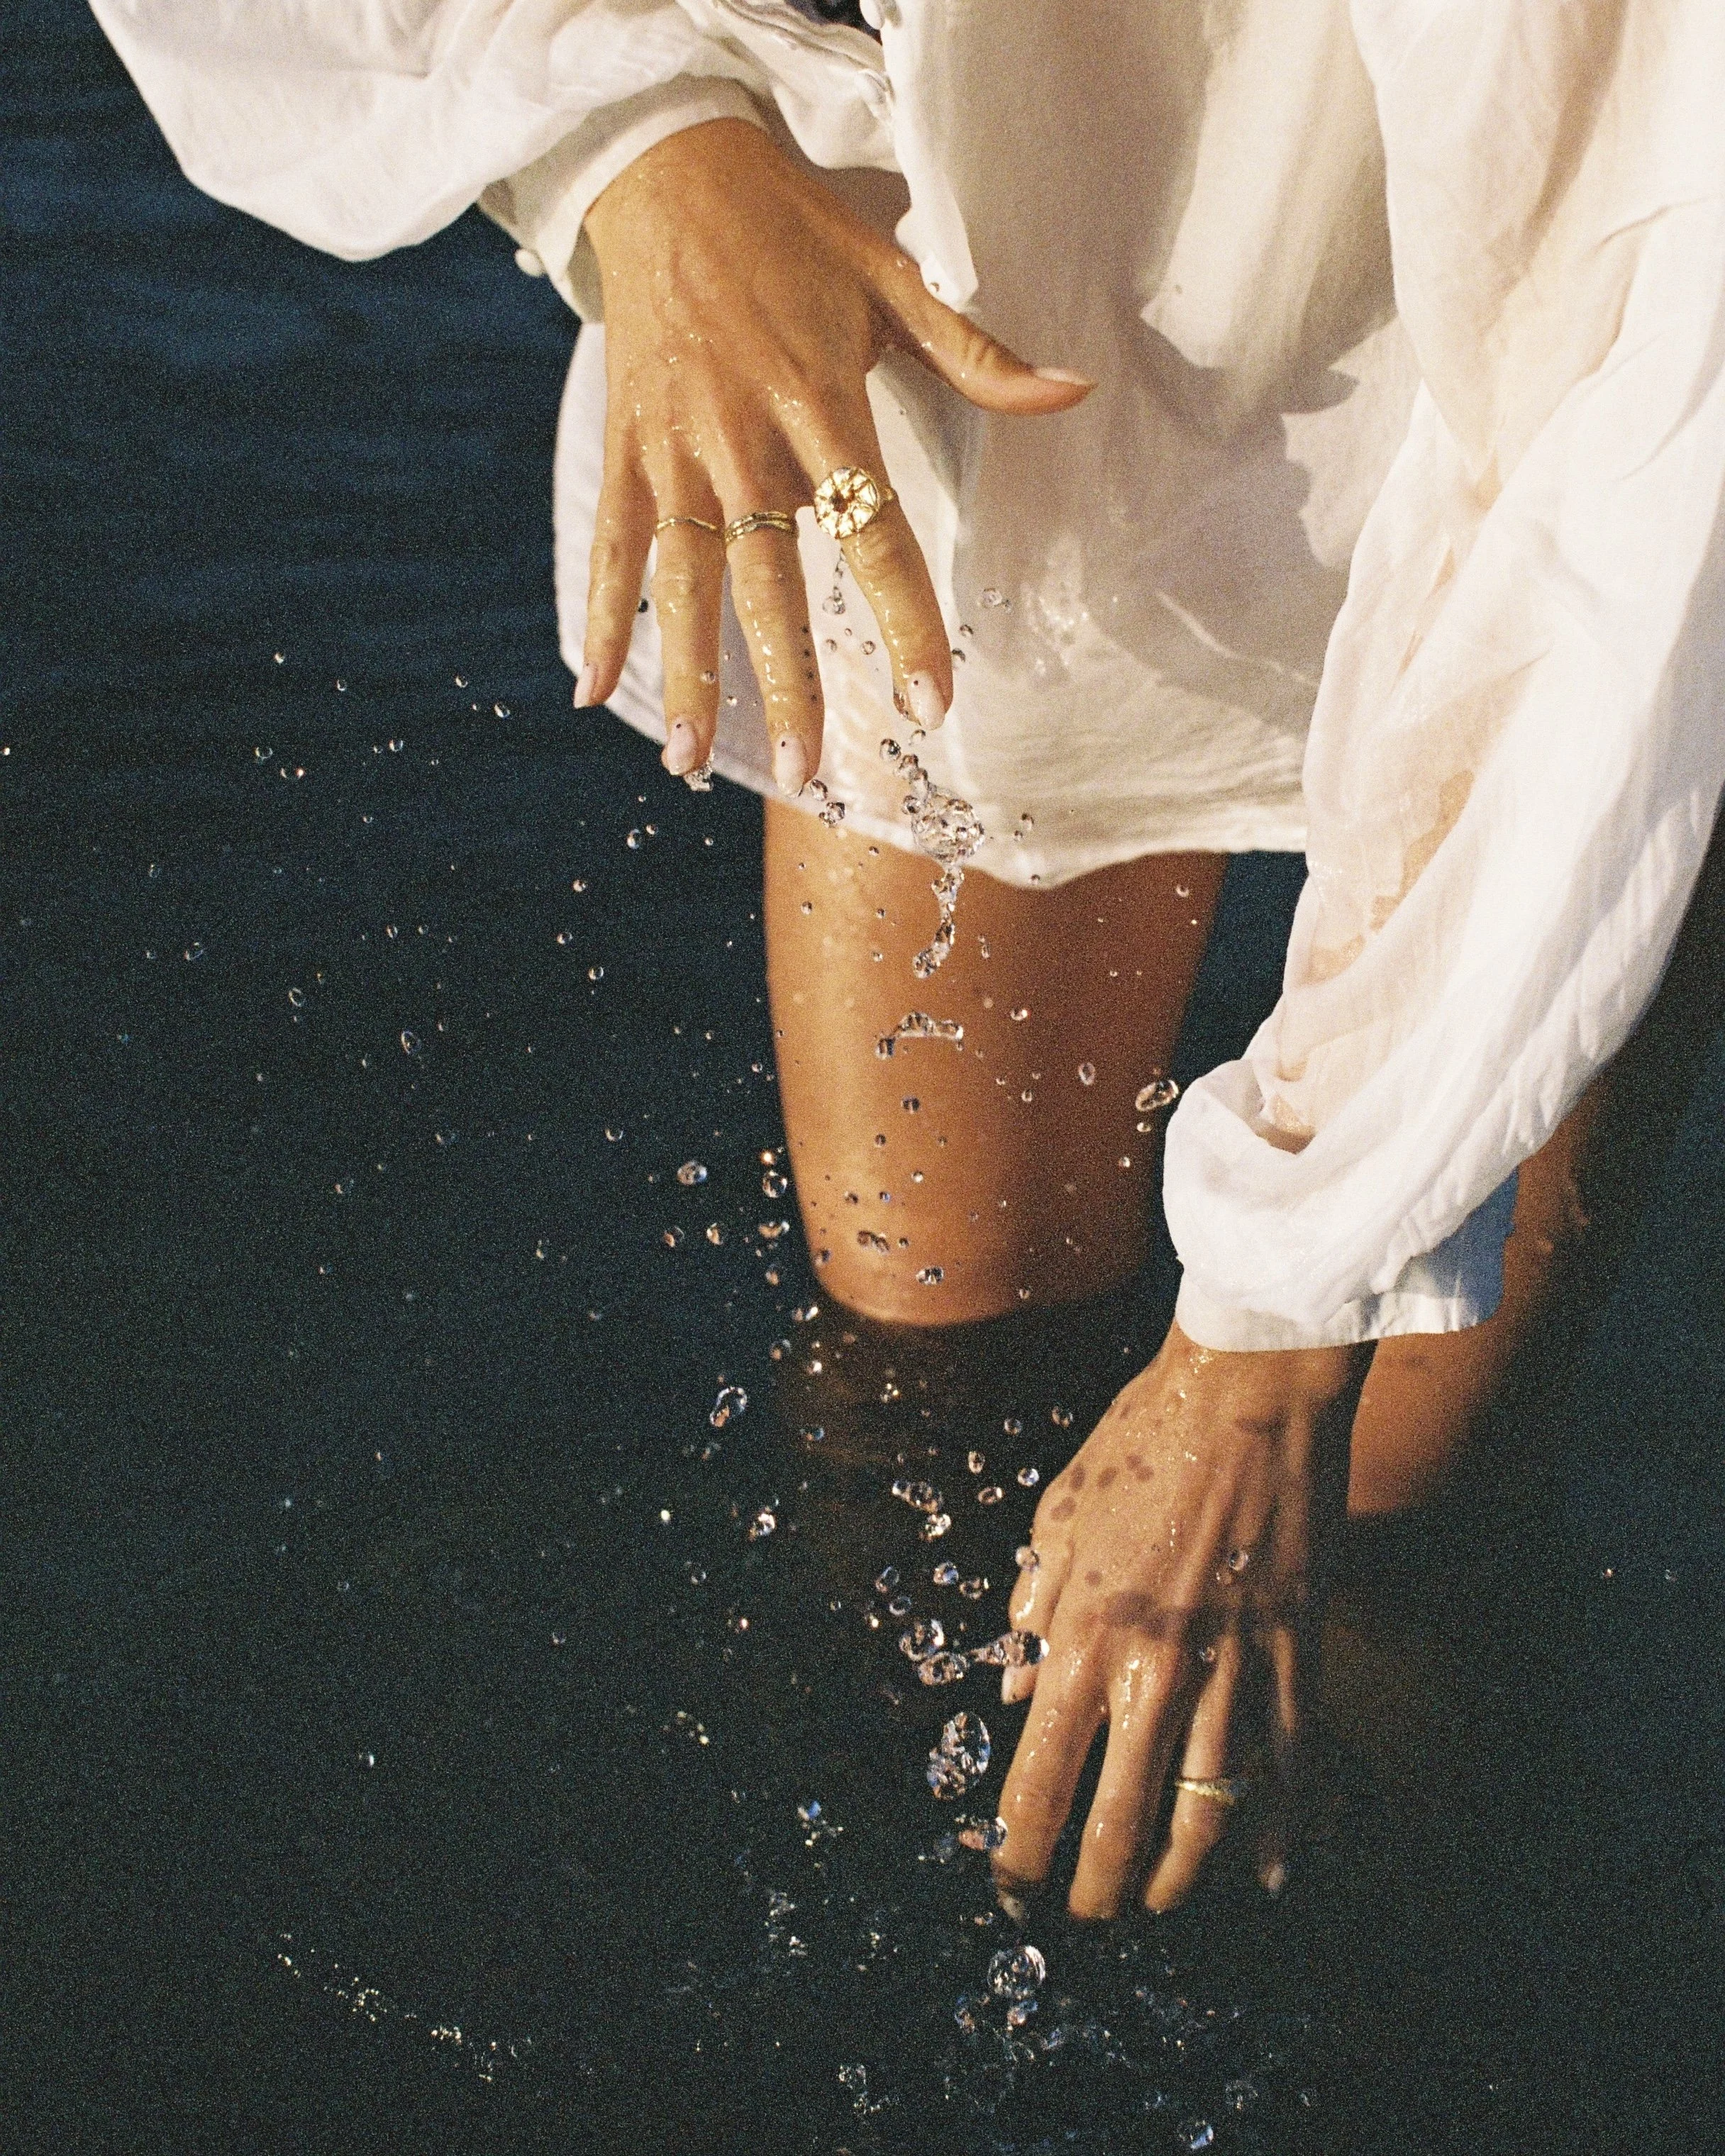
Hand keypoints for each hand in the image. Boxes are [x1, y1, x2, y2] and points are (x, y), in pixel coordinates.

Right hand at [578, 119, 1090, 791]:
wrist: (668, 166)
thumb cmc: (792, 228)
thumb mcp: (892, 276)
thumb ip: (977, 354)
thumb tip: (1074, 391)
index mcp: (819, 405)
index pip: (874, 535)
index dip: (906, 623)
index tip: (930, 704)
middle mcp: (743, 440)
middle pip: (770, 583)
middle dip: (790, 682)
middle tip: (807, 770)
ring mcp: (676, 451)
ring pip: (685, 583)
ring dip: (691, 676)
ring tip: (692, 763)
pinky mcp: (626, 448)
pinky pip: (611, 547)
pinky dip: (600, 618)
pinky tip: (591, 694)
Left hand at [993, 1322, 1368, 1915]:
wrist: (1250, 1392)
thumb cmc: (1143, 1441)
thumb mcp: (1056, 1517)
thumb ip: (1035, 1608)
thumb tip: (1019, 1685)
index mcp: (1082, 1633)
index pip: (1038, 1780)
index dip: (1019, 1851)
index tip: (1010, 1887)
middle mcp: (1154, 1669)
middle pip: (1119, 1822)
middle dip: (1097, 1886)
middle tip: (1084, 1914)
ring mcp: (1232, 1668)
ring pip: (1206, 1812)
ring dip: (1178, 1873)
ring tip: (1157, 1900)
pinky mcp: (1296, 1654)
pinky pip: (1292, 1766)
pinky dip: (1281, 1830)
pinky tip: (1269, 1875)